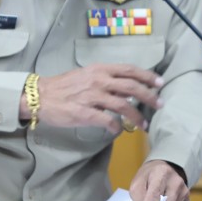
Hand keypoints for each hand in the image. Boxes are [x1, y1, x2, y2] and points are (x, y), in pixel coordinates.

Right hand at [29, 64, 163, 133]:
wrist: (41, 96)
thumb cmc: (64, 86)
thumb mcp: (87, 75)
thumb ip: (106, 80)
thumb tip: (127, 88)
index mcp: (100, 69)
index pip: (129, 70)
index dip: (147, 76)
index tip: (160, 83)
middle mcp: (98, 80)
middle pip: (131, 87)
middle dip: (149, 96)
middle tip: (160, 104)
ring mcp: (92, 97)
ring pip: (123, 105)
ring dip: (137, 116)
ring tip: (144, 125)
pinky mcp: (84, 113)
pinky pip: (107, 121)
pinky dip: (116, 127)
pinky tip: (119, 131)